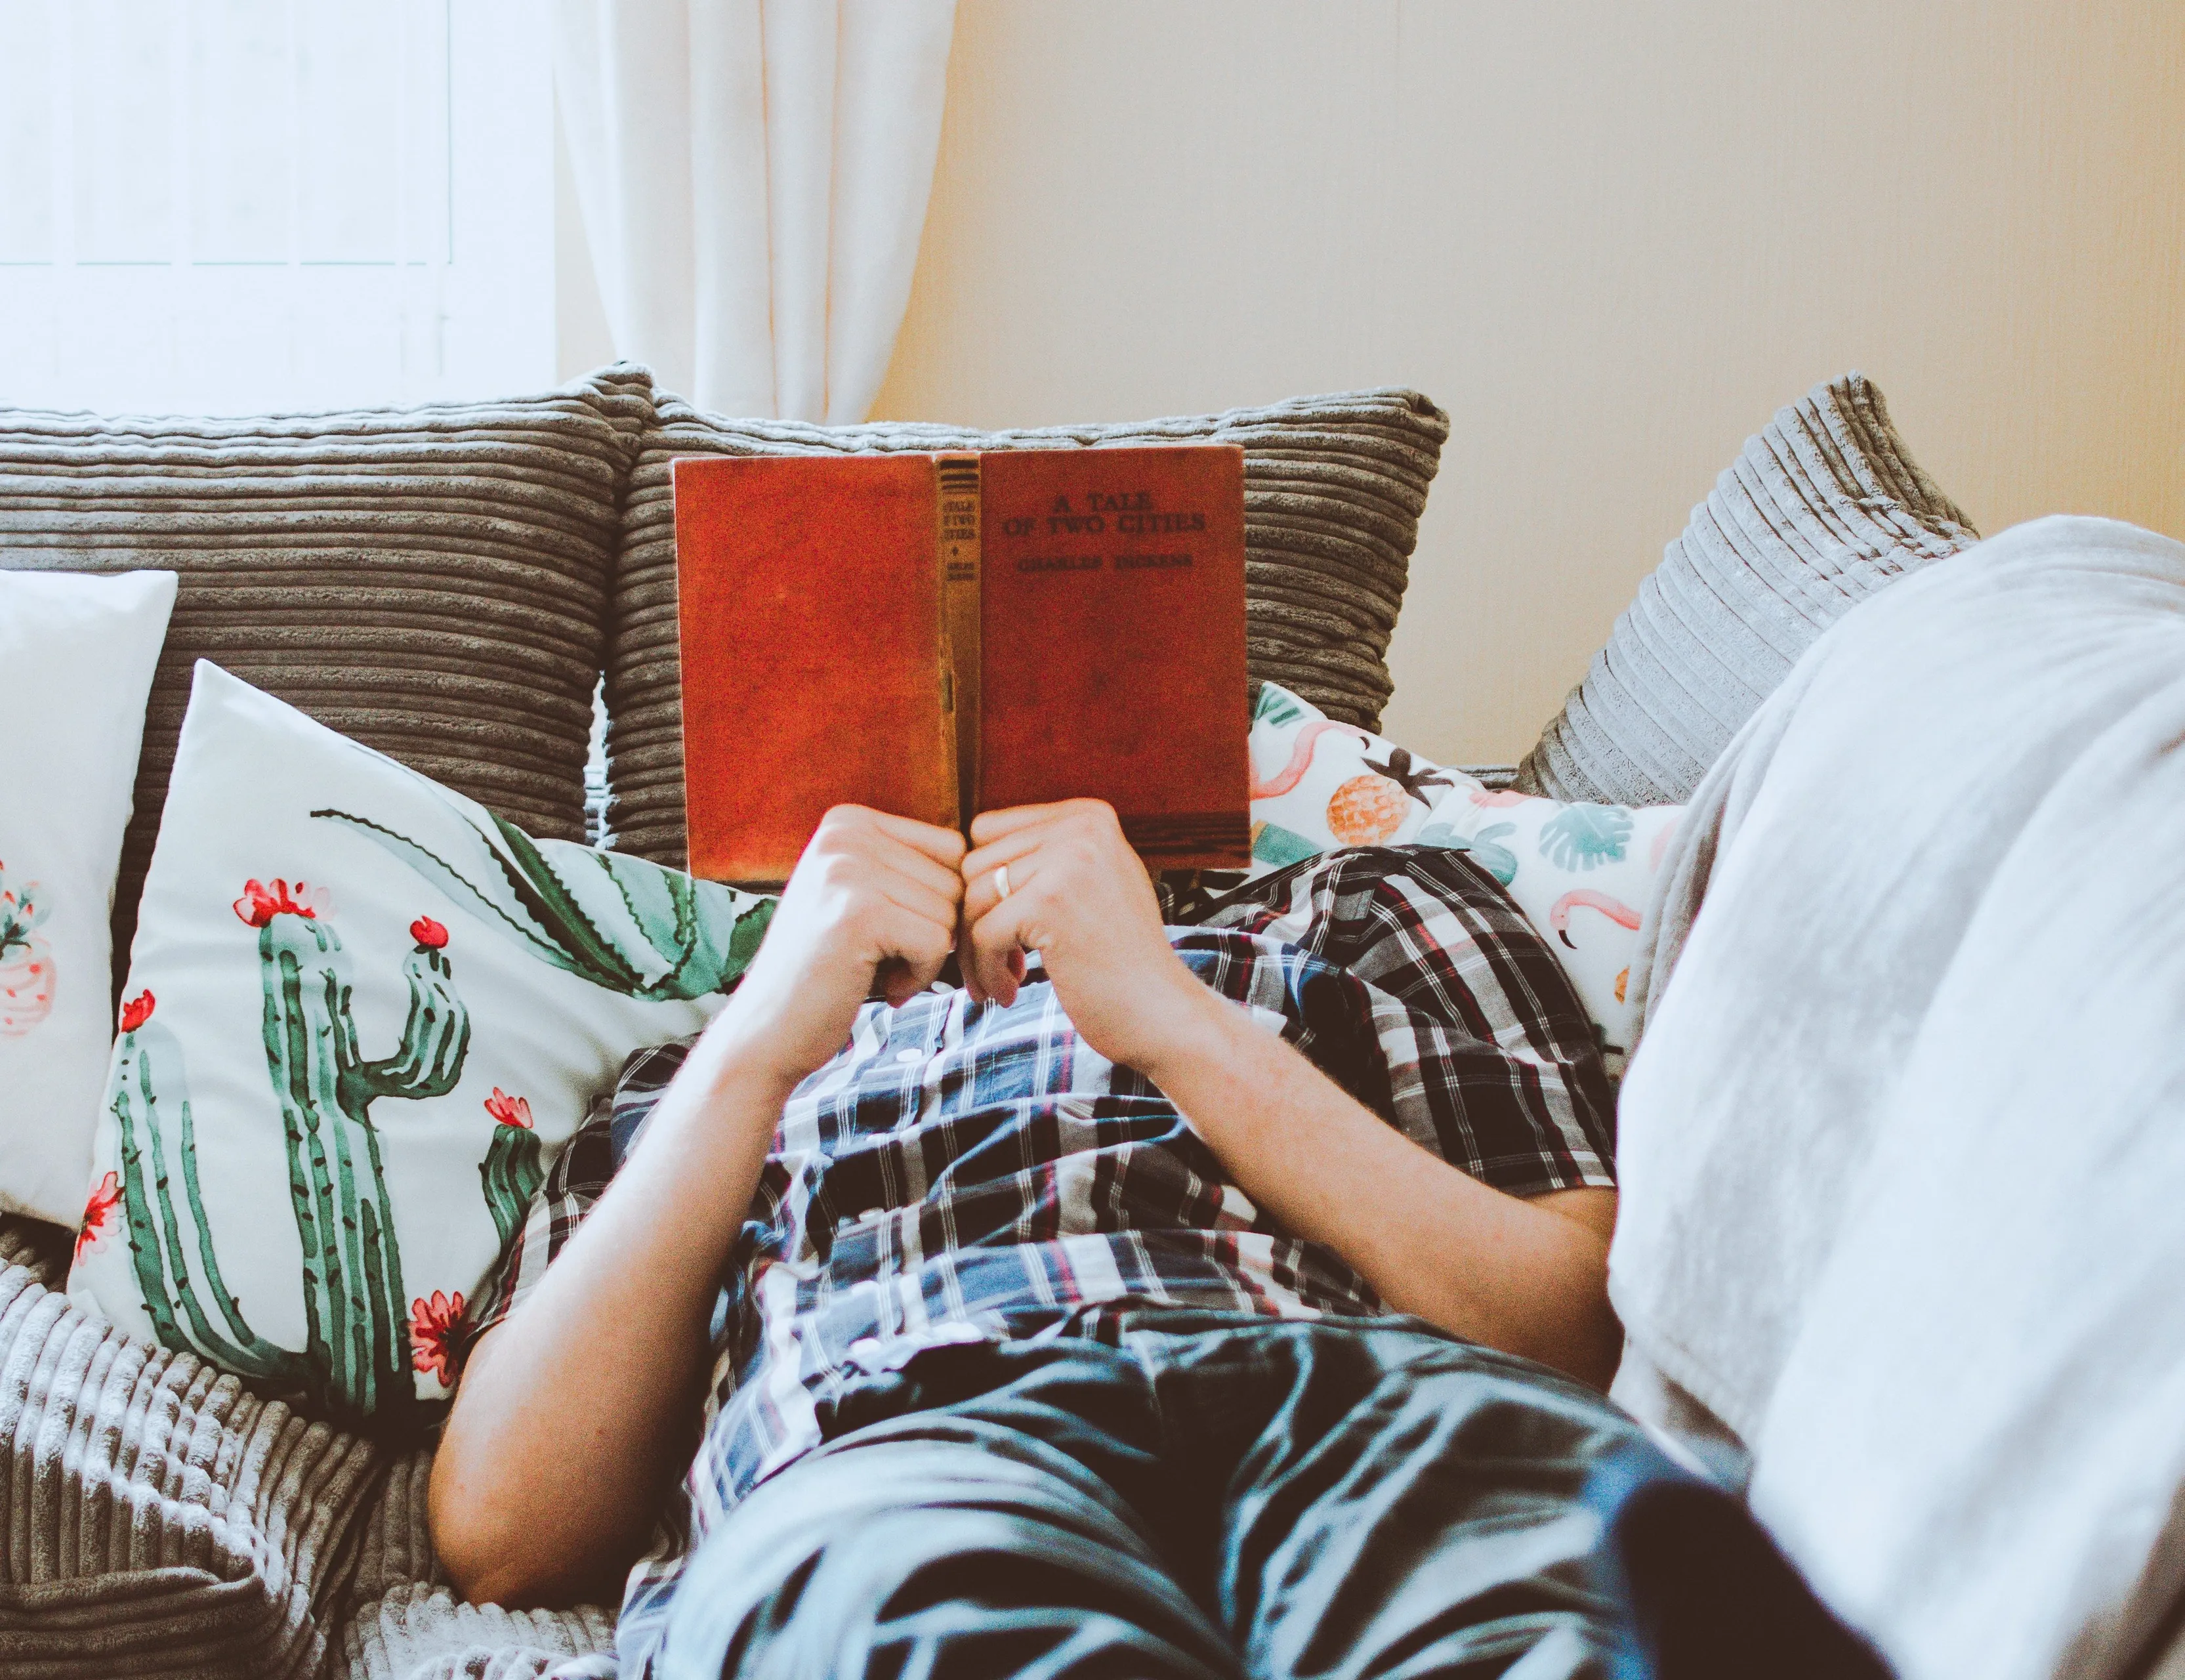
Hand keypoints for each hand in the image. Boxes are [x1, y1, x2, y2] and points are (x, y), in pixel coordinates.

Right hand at [706, 805, 965, 1090]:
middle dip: (936, 932)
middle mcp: (844, 833)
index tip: (900, 935)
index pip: (951, 849)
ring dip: (926, 957)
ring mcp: (847, 870)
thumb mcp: (865, 898)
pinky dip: (920, 976)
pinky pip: (936, 942)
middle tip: (887, 961)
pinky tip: (883, 988)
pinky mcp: (857, 913)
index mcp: (848, 821)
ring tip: (877, 971)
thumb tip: (999, 871)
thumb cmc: (830, 969)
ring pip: (949, 912)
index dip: (941, 903)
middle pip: (954, 879)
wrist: (768, 1031)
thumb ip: (912, 870)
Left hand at [958, 800, 1211, 1074]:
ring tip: (1003, 982)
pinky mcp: (1048, 904)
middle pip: (975, 864)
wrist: (1161, 1013)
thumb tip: (970, 844)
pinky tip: (1008, 995)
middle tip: (1001, 963)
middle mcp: (1080, 827)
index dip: (983, 885)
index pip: (988, 832)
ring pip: (973, 899)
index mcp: (1088, 815)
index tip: (1000, 929)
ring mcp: (1066, 862)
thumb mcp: (1095, 883)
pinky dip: (986, 972)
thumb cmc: (1121, 959)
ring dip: (976, 951)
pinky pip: (982, 934)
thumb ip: (1046, 855)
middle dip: (975, 920)